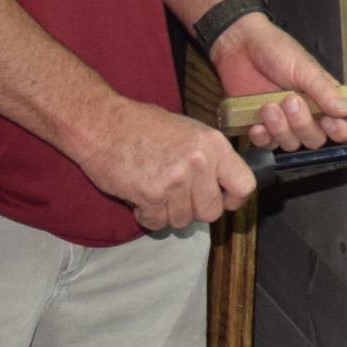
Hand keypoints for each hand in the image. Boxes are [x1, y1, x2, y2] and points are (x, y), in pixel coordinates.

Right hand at [80, 99, 255, 232]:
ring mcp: (175, 181)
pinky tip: (140, 198)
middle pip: (212, 211)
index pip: (244, 185)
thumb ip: (210, 158)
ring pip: (183, 221)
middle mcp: (199, 163)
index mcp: (214, 145)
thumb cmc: (142, 125)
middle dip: (195, 210)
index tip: (221, 199)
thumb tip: (225, 186)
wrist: (102, 123)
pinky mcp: (150, 195)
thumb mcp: (189, 131)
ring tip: (156, 192)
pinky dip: (148, 216)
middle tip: (178, 197)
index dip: (233, 198)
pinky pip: (157, 223)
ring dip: (169, 213)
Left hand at [212, 11, 346, 151]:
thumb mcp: (304, 67)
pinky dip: (262, 138)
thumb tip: (345, 111)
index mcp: (327, 99)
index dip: (343, 133)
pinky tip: (255, 124)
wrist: (238, 46)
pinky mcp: (262, 126)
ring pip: (292, 145)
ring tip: (268, 106)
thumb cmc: (276, 50)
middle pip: (317, 140)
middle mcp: (309, 115)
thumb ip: (324, 90)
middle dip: (303, 125)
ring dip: (280, 129)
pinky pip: (267, 145)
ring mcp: (285, 123)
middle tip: (289, 100)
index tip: (329, 123)